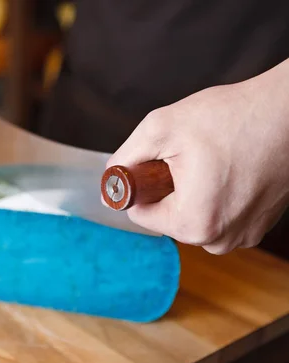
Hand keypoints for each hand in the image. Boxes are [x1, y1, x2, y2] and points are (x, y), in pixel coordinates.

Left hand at [105, 60, 288, 254]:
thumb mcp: (161, 128)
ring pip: (192, 214)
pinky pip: (218, 213)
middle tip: (186, 155)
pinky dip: (214, 193)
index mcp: (193, 224)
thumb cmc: (233, 117)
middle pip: (166, 216)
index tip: (156, 161)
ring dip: (190, 190)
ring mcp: (242, 235)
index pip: (140, 214)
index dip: (140, 184)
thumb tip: (110, 177)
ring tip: (210, 160)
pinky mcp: (257, 225)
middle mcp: (219, 239)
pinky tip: (227, 167)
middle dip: (167, 187)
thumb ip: (126, 157)